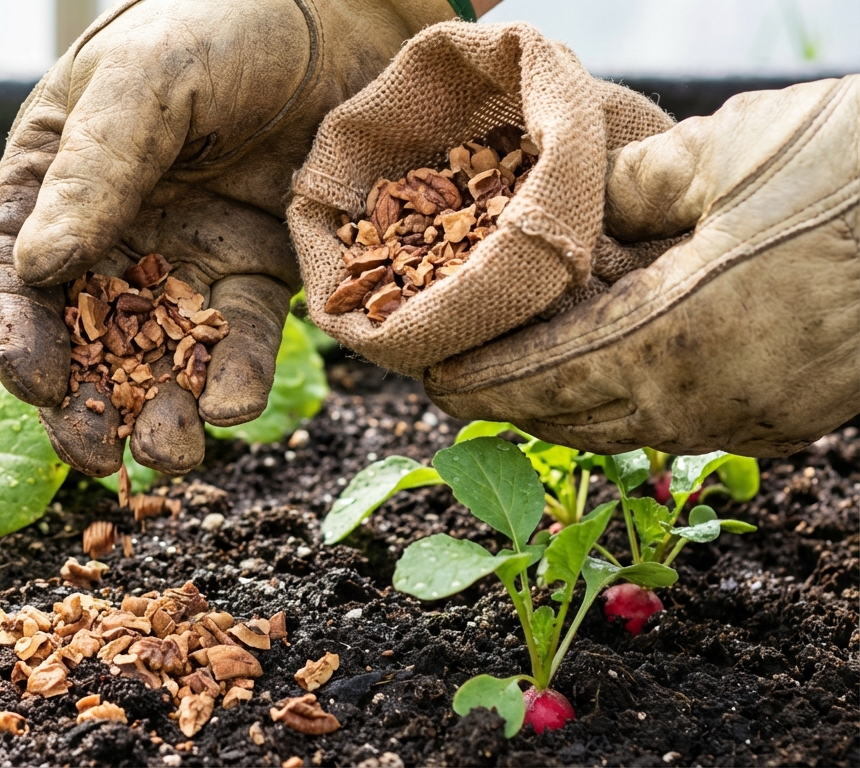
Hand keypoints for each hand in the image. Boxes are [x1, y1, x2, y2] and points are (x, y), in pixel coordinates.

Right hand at [0, 0, 455, 474]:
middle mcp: (112, 230)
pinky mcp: (256, 271)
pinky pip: (239, 338)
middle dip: (88, 402)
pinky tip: (233, 405)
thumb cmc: (219, 21)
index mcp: (55, 182)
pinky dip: (235, 377)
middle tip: (101, 457)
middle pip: (85, 334)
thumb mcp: (147, 82)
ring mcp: (185, 256)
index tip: (40, 385)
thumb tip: (40, 268)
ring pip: (160, 352)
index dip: (21, 336)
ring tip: (176, 452)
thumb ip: (93, 170)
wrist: (338, 7)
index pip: (17, 274)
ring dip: (162, 409)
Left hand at [424, 77, 859, 457]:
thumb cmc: (855, 175)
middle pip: (569, 416)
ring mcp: (752, 419)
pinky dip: (629, 391)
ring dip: (567, 397)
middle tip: (460, 371)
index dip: (474, 377)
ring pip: (625, 423)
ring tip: (526, 363)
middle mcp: (701, 404)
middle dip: (507, 395)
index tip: (428, 370)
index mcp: (666, 346)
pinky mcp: (791, 416)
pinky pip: (680, 416)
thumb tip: (578, 211)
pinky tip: (617, 351)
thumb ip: (627, 188)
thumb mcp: (719, 155)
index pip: (534, 380)